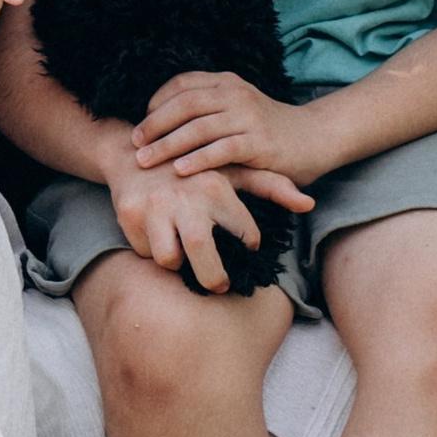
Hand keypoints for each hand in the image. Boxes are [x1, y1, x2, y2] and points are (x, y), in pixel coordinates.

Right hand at [109, 158, 312, 293]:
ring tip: (185, 254)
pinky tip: (157, 234)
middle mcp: (185, 196)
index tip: (245, 245)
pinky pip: (145, 251)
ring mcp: (154, 207)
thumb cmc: (194, 165)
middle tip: (220, 285)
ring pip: (169, 258)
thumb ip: (272, 186)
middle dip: (214, 278)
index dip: (248, 244)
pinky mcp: (128, 214)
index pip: (244, 233)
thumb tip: (309, 204)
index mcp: (216, 186)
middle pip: (202, 254)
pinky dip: (153, 250)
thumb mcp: (232, 170)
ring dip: (178, 262)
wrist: (133, 151)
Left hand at [134, 69, 324, 181]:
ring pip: (198, 127)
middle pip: (184, 104)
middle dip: (155, 124)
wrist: (315, 138)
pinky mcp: (259, 143)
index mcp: (227, 82)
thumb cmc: (268, 128)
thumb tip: (162, 119)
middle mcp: (236, 94)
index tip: (140, 124)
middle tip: (134, 143)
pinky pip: (222, 150)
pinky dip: (197, 160)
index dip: (156, 103)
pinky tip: (179, 171)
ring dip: (167, 144)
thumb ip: (208, 108)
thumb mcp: (237, 108)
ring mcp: (248, 117)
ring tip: (145, 160)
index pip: (182, 84)